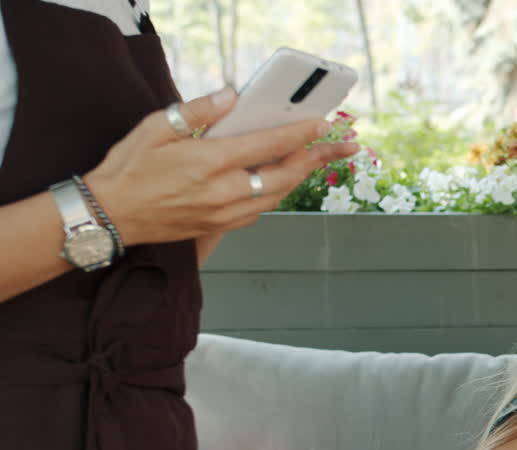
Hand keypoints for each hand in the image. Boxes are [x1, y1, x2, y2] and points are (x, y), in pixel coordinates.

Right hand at [84, 87, 357, 246]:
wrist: (110, 216)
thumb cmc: (129, 168)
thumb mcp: (154, 129)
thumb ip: (195, 111)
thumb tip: (230, 97)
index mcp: (209, 163)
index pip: (267, 145)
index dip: (300, 134)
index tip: (323, 124)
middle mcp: (224, 192)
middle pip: (286, 174)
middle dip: (319, 158)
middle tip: (347, 146)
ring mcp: (225, 213)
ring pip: (279, 194)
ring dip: (303, 175)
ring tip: (323, 159)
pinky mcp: (220, 227)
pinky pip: (262, 208)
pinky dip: (279, 192)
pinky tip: (286, 179)